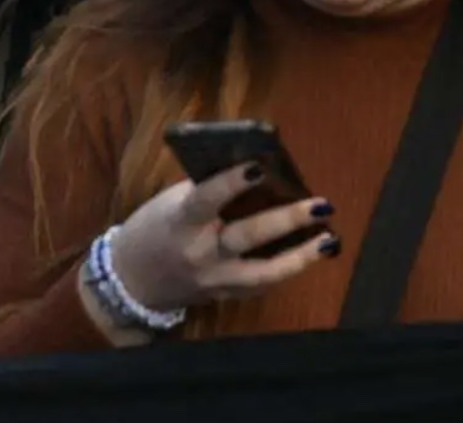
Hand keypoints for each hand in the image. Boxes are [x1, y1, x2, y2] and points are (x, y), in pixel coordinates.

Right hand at [107, 163, 337, 312]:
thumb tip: (253, 173)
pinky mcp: (226, 295)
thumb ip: (205, 192)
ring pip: (264, 272)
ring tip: (329, 240)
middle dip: (286, 221)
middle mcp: (200, 253)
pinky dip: (288, 268)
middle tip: (320, 205)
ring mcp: (215, 279)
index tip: (259, 166)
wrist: (132, 279)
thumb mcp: (170, 204)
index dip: (231, 183)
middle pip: (246, 236)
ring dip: (300, 256)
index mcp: (180, 222)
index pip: (206, 199)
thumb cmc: (153, 229)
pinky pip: (262, 284)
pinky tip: (311, 254)